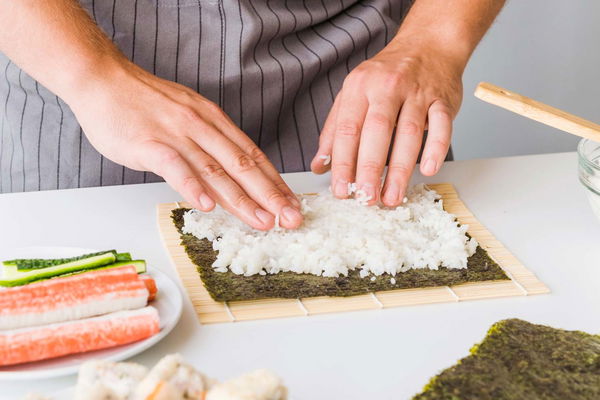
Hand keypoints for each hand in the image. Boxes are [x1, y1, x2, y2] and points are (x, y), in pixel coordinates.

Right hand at [68, 62, 302, 229]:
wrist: (103, 79)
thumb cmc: (144, 103)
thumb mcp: (188, 116)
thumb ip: (208, 143)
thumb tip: (228, 174)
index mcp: (214, 121)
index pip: (252, 155)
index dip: (275, 182)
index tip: (292, 203)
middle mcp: (202, 127)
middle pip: (243, 165)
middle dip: (271, 196)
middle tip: (292, 219)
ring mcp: (177, 135)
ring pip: (217, 171)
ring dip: (242, 199)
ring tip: (263, 220)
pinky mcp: (150, 144)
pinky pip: (175, 167)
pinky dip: (193, 187)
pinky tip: (208, 206)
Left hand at [311, 38, 463, 206]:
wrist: (427, 45)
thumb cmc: (386, 76)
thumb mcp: (352, 95)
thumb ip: (334, 132)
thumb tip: (319, 166)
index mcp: (359, 88)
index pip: (347, 130)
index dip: (343, 163)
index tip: (341, 190)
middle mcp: (387, 87)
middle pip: (377, 132)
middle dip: (370, 169)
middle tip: (366, 199)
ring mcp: (417, 93)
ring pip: (409, 133)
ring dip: (400, 170)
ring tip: (392, 197)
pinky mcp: (443, 99)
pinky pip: (442, 125)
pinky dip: (436, 149)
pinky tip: (428, 170)